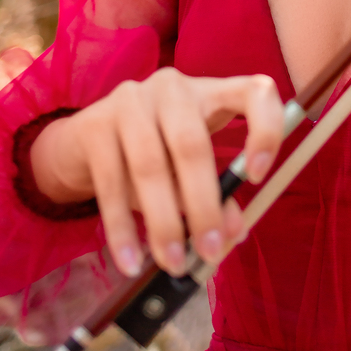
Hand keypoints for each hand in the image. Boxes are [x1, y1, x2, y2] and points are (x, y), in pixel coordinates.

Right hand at [29, 69, 284, 279]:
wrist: (85, 139)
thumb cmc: (154, 151)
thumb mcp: (189, 168)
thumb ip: (217, 194)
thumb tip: (234, 231)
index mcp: (212, 91)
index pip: (255, 93)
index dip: (265, 131)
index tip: (256, 177)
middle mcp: (173, 88)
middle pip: (192, 144)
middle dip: (203, 204)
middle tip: (210, 251)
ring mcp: (130, 101)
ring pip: (150, 166)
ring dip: (164, 222)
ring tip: (173, 262)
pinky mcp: (94, 125)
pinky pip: (112, 184)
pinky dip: (123, 228)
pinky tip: (130, 260)